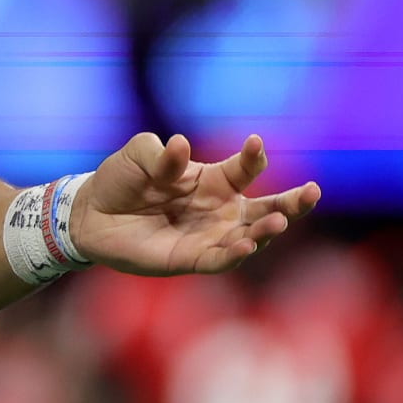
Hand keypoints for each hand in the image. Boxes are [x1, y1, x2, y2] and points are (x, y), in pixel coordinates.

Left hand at [70, 133, 320, 275]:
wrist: (90, 214)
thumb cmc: (121, 179)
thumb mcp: (138, 156)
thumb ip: (160, 154)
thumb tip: (180, 146)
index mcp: (212, 180)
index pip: (244, 169)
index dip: (253, 156)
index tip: (255, 143)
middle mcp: (220, 209)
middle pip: (266, 208)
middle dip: (292, 202)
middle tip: (312, 192)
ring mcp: (210, 236)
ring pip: (251, 237)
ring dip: (266, 230)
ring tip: (278, 221)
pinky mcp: (192, 259)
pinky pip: (220, 260)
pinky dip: (235, 255)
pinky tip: (246, 246)